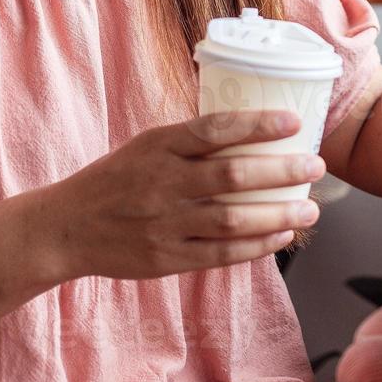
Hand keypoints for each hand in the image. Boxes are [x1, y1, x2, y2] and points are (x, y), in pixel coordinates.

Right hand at [36, 109, 326, 280]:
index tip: (292, 122)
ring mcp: (164, 224)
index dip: (256, 124)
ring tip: (310, 210)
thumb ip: (190, 142)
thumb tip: (251, 131)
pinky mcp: (166, 259)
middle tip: (316, 165)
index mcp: (158, 147)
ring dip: (277, 215)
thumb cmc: (116, 179)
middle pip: (231, 176)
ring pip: (231, 219)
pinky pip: (220, 254)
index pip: (213, 129)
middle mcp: (162, 183)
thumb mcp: (145, 146)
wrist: (65, 228)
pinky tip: (281, 236)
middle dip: (280, 171)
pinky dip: (255, 246)